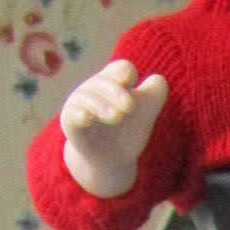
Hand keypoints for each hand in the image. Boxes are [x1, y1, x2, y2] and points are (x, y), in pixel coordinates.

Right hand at [60, 60, 167, 198]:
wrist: (111, 160)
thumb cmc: (127, 132)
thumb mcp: (145, 115)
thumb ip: (154, 96)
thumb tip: (159, 80)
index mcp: (115, 83)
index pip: (121, 69)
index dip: (127, 73)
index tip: (133, 82)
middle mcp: (94, 89)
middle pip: (104, 82)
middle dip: (117, 92)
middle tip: (129, 106)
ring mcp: (80, 104)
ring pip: (87, 97)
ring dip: (102, 105)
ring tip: (116, 116)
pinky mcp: (70, 121)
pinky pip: (70, 114)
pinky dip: (78, 114)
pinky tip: (87, 118)